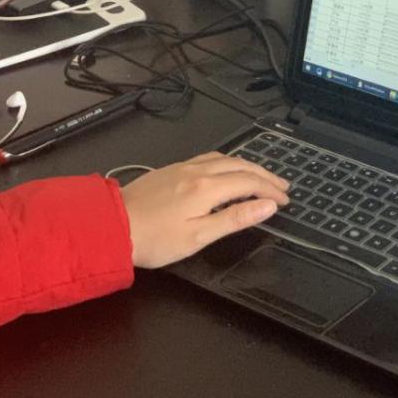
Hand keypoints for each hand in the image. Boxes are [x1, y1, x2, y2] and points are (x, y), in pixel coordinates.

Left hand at [119, 152, 288, 268]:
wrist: (112, 226)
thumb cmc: (155, 239)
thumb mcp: (199, 236)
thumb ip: (234, 219)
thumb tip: (267, 206)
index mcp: (207, 188)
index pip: (249, 183)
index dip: (270, 191)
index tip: (285, 201)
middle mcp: (196, 171)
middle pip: (240, 166)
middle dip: (264, 175)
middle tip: (283, 187)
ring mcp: (182, 168)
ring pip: (223, 158)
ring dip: (247, 166)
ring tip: (261, 177)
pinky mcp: (170, 170)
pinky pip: (207, 158)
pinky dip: (227, 162)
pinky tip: (226, 170)